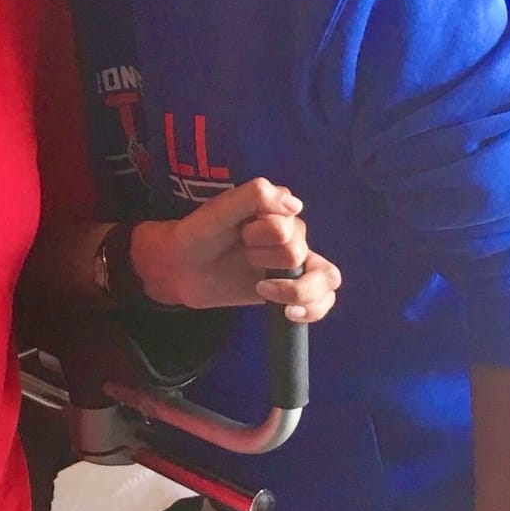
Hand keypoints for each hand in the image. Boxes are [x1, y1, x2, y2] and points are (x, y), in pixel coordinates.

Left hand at [132, 178, 340, 318]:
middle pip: (297, 252)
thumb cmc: (199, 233)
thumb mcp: (220, 209)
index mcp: (278, 208)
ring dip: (292, 287)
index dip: (264, 233)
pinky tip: (290, 313)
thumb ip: (255, 197)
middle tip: (243, 254)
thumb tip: (295, 205)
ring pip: (326, 277)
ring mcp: (296, 263)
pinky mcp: (292, 289)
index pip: (289, 224)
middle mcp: (293, 233)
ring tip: (263, 289)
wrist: (182, 267)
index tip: (241, 234)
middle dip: (265, 258)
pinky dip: (315, 309)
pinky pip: (324, 299)